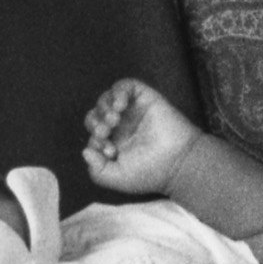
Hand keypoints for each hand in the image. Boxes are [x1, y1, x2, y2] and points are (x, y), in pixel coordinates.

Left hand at [85, 77, 199, 196]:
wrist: (177, 163)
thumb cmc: (150, 173)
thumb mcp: (116, 178)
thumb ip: (96, 169)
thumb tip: (85, 150)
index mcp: (115, 142)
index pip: (94, 133)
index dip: (95, 140)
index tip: (111, 151)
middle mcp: (123, 126)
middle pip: (97, 113)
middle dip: (96, 121)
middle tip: (107, 131)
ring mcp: (134, 111)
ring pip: (108, 98)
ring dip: (105, 106)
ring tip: (115, 118)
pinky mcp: (145, 98)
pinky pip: (125, 85)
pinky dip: (118, 91)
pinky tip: (121, 105)